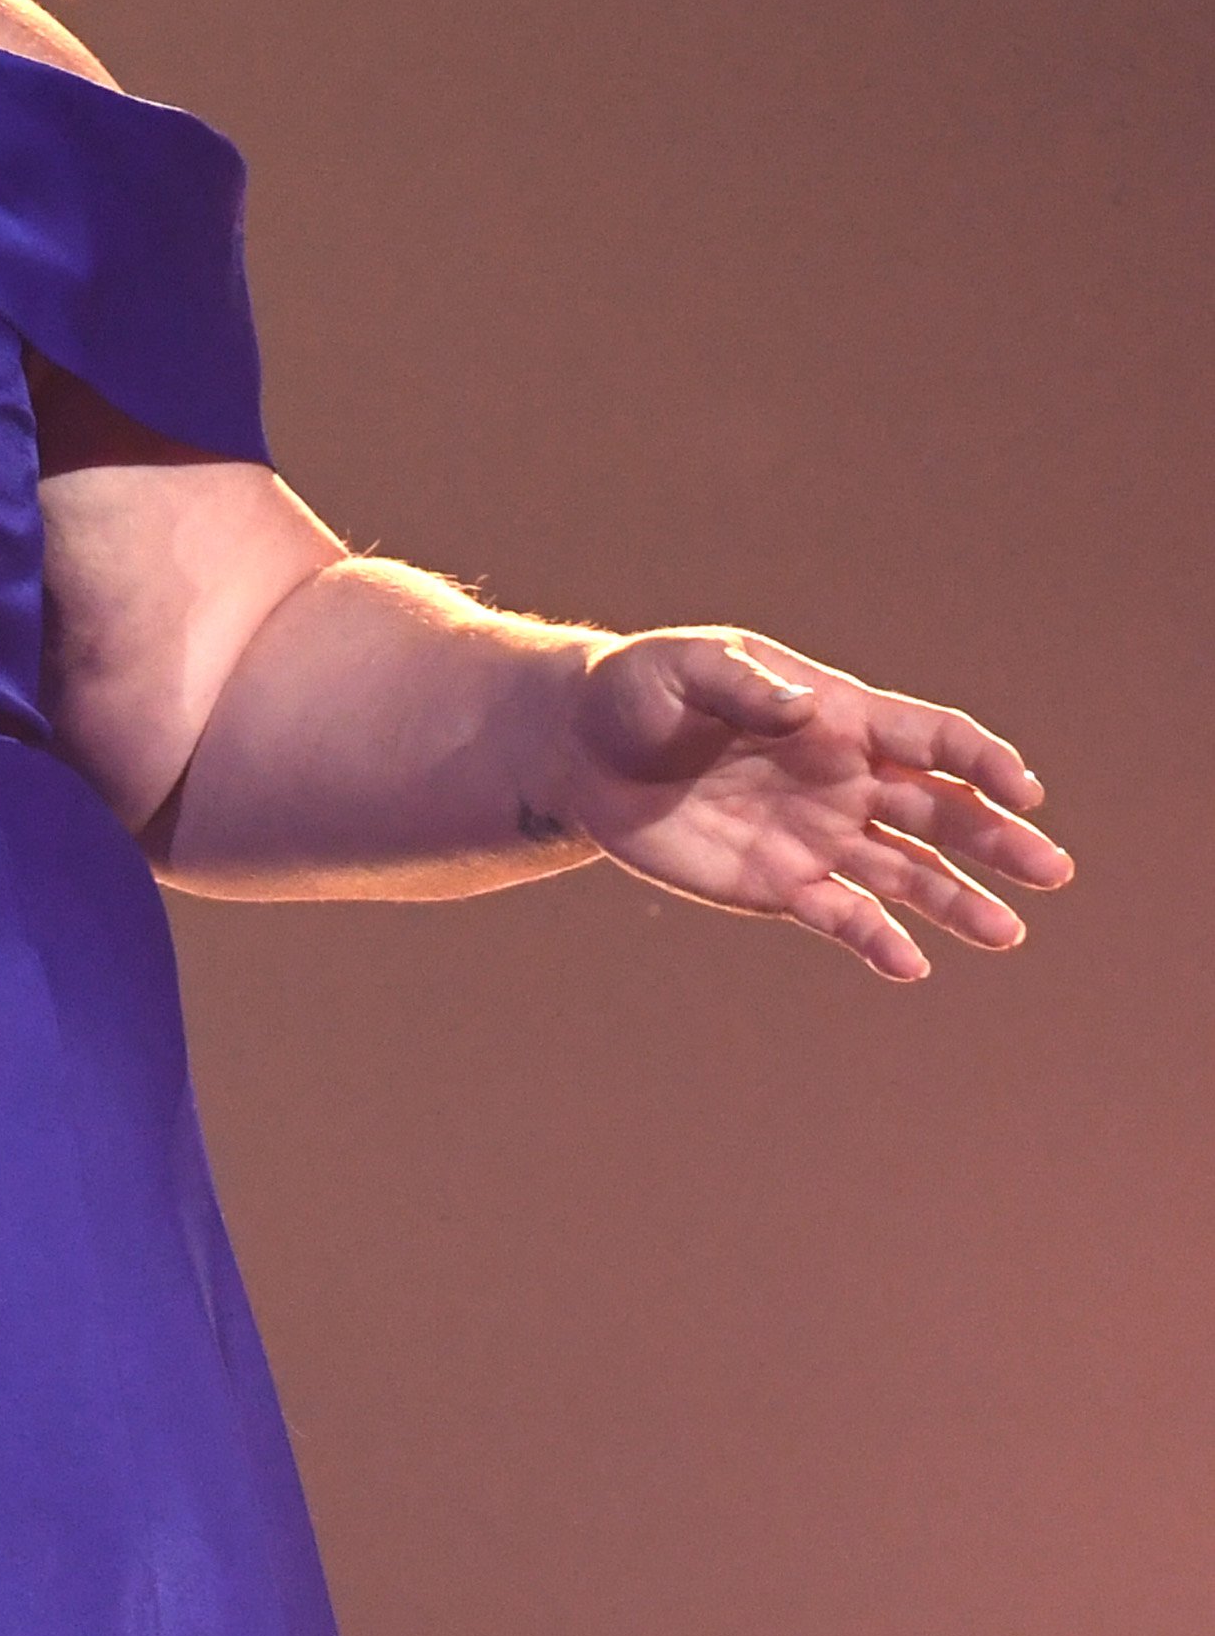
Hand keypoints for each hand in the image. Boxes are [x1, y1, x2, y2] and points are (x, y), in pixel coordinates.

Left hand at [548, 627, 1073, 981]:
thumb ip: (745, 686)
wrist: (583, 751)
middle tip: (1051, 871)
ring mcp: (819, 835)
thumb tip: (807, 712)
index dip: (983, 761)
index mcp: (837, 718)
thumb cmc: (640, 691)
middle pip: (941, 812)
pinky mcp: (781, 883)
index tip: (1024, 791)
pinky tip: (910, 965)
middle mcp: (844, 780)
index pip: (931, 738)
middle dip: (998, 840)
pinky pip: (843, 916)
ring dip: (957, 901)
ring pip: (908, 872)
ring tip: (1006, 932)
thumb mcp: (683, 670)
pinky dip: (877, 941)